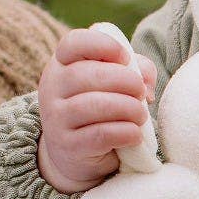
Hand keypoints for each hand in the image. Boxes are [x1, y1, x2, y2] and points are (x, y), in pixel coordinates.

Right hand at [37, 27, 157, 193]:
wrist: (77, 155)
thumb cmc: (102, 108)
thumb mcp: (117, 82)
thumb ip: (136, 69)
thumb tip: (145, 83)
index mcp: (62, 64)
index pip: (73, 43)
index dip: (104, 45)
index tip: (125, 58)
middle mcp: (52, 87)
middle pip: (88, 74)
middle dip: (126, 81)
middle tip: (141, 92)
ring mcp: (56, 118)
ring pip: (95, 105)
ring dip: (129, 108)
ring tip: (140, 115)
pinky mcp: (67, 145)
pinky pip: (101, 134)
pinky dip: (126, 132)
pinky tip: (134, 135)